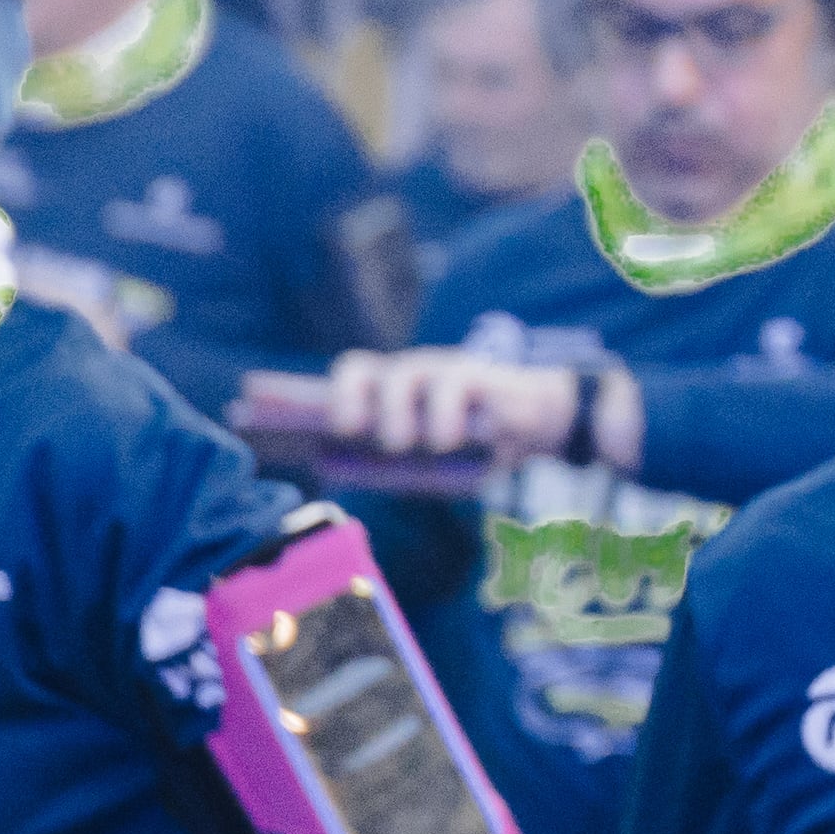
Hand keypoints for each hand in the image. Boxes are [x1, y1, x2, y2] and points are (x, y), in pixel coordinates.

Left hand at [309, 347, 624, 470]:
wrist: (544, 423)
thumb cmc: (480, 445)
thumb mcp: (430, 461)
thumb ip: (387, 464)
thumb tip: (332, 466)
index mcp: (393, 391)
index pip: (347, 379)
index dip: (316, 396)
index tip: (291, 421)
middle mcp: (411, 374)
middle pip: (359, 367)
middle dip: (346, 398)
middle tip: (347, 430)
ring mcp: (445, 371)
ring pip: (403, 374)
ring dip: (394, 412)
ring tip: (401, 445)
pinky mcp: (480, 375)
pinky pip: (452, 386)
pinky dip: (442, 417)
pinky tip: (445, 441)